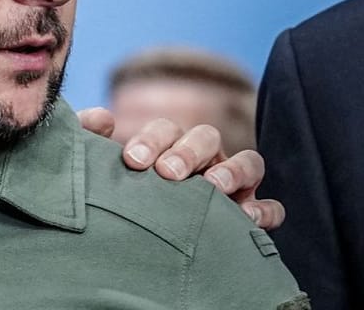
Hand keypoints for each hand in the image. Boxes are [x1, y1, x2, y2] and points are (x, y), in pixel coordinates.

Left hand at [78, 107, 282, 229]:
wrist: (143, 247)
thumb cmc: (125, 199)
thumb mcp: (105, 171)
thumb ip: (92, 139)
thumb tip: (102, 117)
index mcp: (169, 147)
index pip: (166, 129)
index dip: (151, 139)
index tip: (133, 161)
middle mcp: (204, 160)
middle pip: (205, 138)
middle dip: (187, 152)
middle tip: (167, 173)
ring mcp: (234, 185)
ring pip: (247, 161)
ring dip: (231, 170)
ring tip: (212, 186)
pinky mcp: (254, 214)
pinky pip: (271, 207)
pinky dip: (264, 209)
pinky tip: (246, 218)